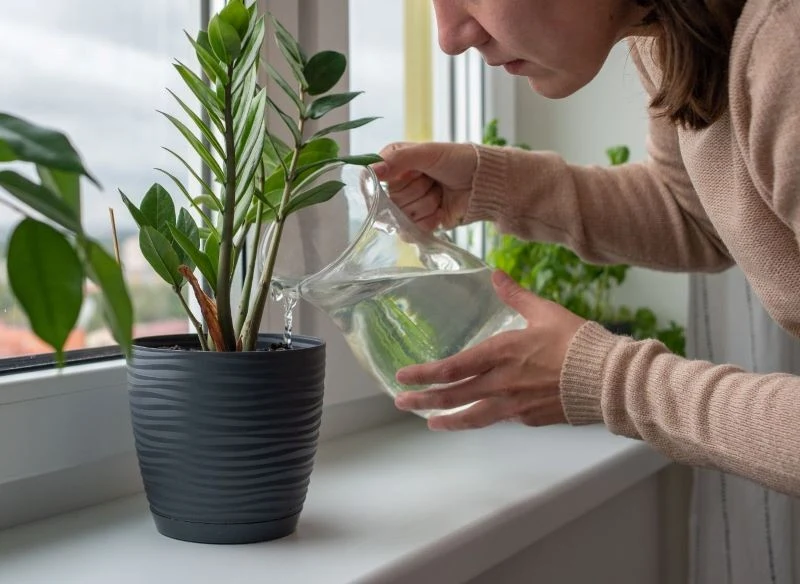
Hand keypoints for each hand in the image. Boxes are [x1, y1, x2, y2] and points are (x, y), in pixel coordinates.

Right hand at [372, 142, 476, 231]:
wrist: (483, 183)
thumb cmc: (458, 160)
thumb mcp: (427, 152)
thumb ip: (398, 159)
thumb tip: (371, 171)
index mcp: (394, 163)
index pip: (373, 179)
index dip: (391, 181)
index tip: (413, 174)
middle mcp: (397, 185)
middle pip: (391, 200)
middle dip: (417, 191)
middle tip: (433, 180)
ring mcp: (408, 206)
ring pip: (403, 216)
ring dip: (427, 204)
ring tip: (440, 192)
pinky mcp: (420, 223)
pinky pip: (412, 231)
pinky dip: (430, 220)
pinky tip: (441, 210)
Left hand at [394, 271, 586, 430]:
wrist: (609, 379)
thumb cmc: (579, 342)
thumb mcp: (545, 311)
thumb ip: (515, 295)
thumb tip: (496, 274)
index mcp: (502, 353)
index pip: (453, 367)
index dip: (425, 374)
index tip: (403, 377)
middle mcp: (502, 383)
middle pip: (455, 396)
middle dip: (424, 400)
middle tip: (401, 402)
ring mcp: (515, 405)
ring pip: (473, 417)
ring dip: (448, 420)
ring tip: (430, 423)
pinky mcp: (530, 418)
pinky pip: (501, 419)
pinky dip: (485, 418)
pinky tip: (478, 417)